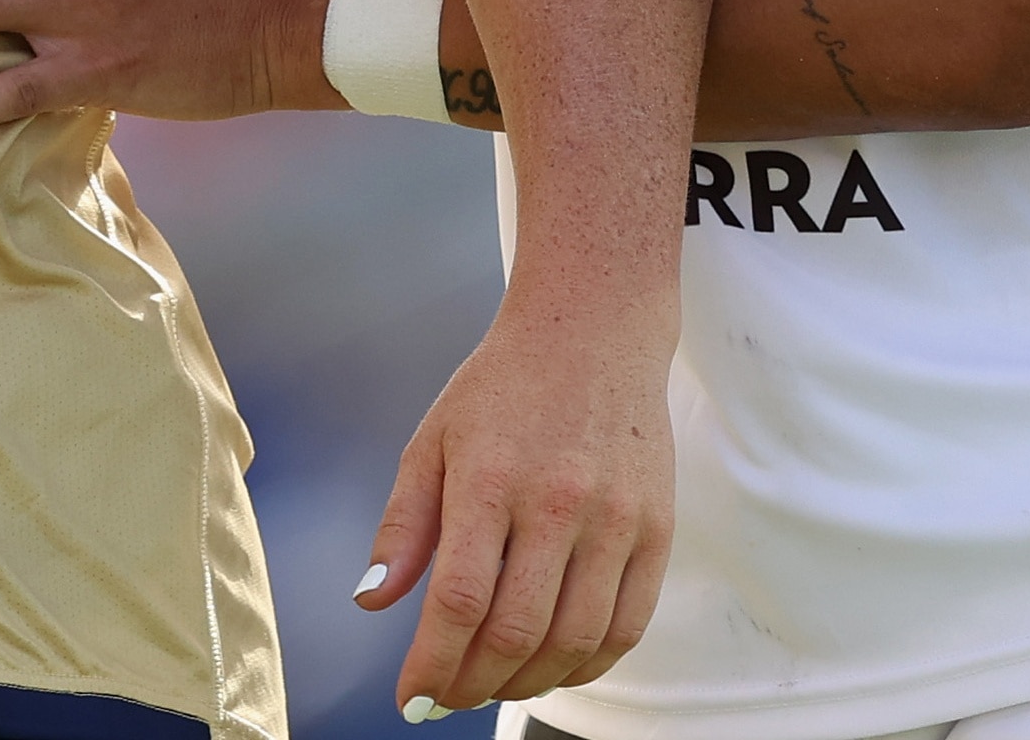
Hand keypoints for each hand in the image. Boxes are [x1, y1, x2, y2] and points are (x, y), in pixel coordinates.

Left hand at [355, 292, 676, 714]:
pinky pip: (627, 625)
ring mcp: (616, 519)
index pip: (459, 601)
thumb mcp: (433, 440)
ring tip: (494, 686)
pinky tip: (554, 668)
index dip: (433, 664)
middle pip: (517, 632)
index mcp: (490, 480)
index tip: (412, 697)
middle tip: (449, 698)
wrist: (594, 331)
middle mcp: (558, 503)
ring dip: (530, 684)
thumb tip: (371, 601)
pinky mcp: (658, 529)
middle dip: (474, 685)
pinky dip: (588, 664)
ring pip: (574, 640)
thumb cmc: (502, 389)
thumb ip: (404, 526)